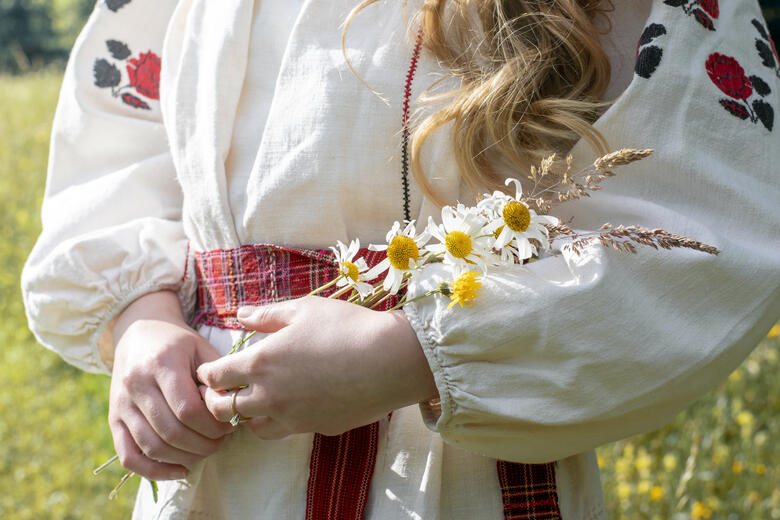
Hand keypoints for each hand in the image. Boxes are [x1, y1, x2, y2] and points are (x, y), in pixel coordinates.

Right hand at [108, 290, 233, 480]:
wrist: (137, 332)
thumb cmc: (177, 342)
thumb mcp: (201, 349)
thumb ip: (216, 378)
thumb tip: (232, 407)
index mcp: (161, 363)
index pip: (187, 409)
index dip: (212, 425)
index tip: (229, 425)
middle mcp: (136, 385)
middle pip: (171, 431)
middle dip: (203, 444)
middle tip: (222, 441)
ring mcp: (121, 404)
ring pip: (152, 446)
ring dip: (184, 457)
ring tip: (206, 451)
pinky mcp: (113, 420)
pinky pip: (128, 456)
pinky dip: (154, 471)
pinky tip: (179, 470)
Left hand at [196, 296, 437, 438]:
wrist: (389, 361)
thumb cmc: (346, 327)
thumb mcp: (303, 309)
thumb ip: (266, 315)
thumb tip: (240, 314)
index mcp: (260, 363)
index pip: (214, 377)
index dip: (207, 373)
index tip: (211, 369)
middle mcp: (269, 396)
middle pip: (223, 410)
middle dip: (217, 400)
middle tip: (224, 390)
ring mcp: (292, 418)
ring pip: (252, 427)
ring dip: (248, 414)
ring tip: (256, 400)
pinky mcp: (315, 428)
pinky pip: (285, 431)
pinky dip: (278, 421)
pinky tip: (291, 404)